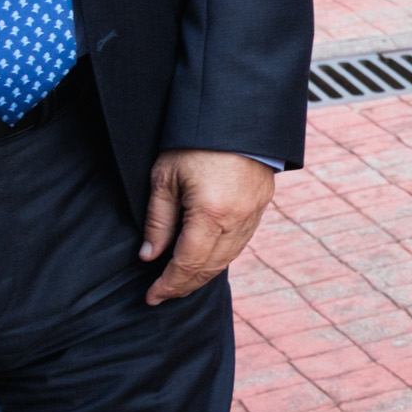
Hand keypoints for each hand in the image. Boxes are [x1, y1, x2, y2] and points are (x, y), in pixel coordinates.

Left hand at [140, 150, 277, 303]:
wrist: (237, 115)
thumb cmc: (194, 143)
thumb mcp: (165, 178)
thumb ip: (158, 221)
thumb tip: (149, 256)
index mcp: (210, 214)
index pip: (187, 264)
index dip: (169, 285)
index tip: (151, 297)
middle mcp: (237, 219)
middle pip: (210, 266)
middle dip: (185, 285)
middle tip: (163, 294)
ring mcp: (253, 213)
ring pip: (228, 257)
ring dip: (204, 274)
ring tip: (182, 281)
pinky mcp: (262, 204)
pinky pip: (241, 241)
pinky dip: (221, 256)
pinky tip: (206, 258)